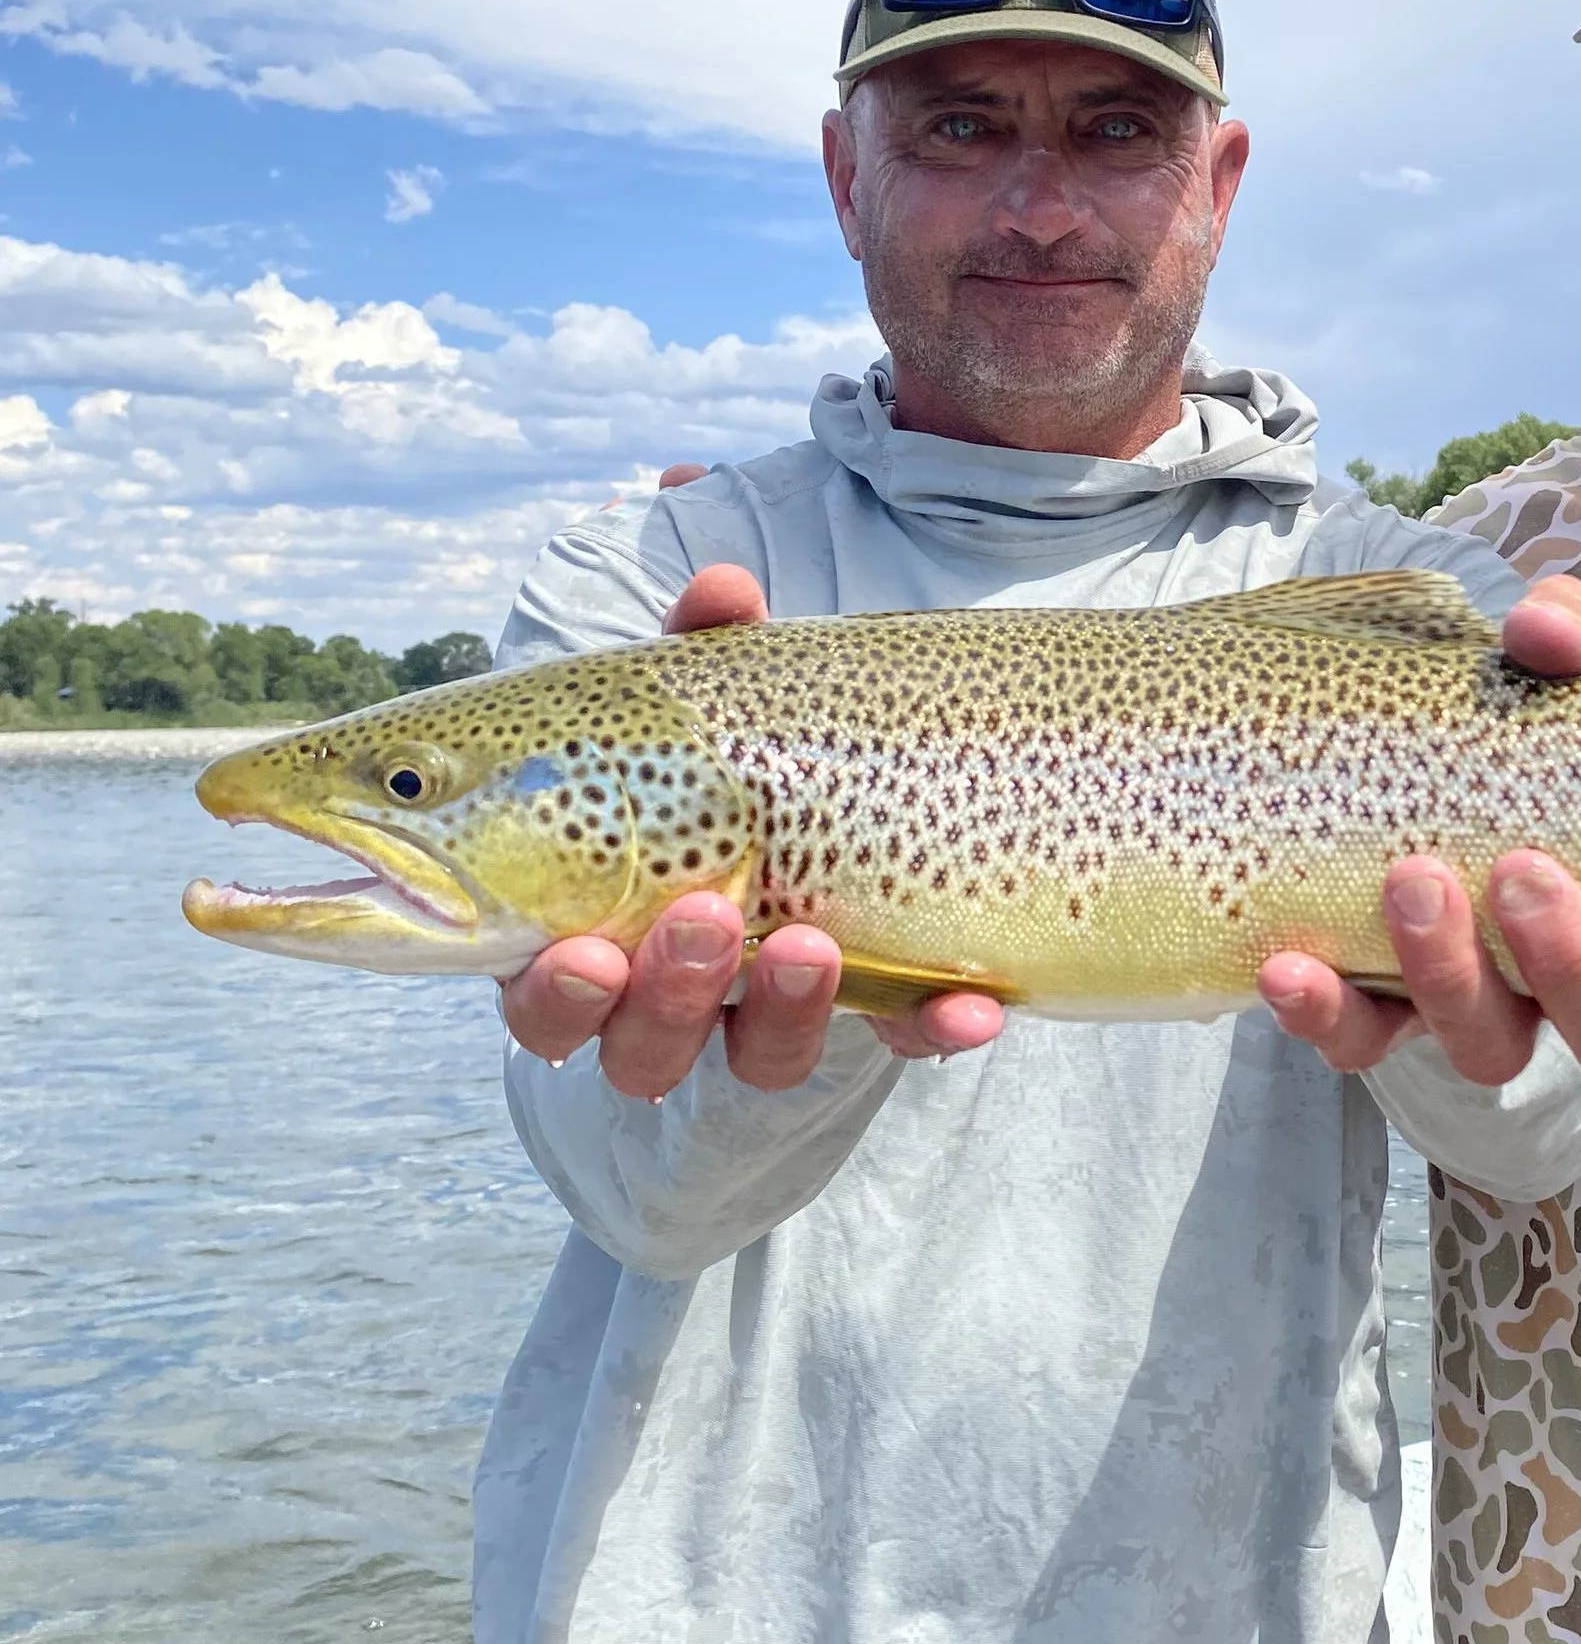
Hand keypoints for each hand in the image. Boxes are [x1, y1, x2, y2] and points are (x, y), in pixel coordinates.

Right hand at [499, 560, 1004, 1094]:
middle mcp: (671, 996)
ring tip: (812, 942)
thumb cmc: (728, 756)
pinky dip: (930, 1026)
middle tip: (707, 916)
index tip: (585, 954)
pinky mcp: (875, 1015)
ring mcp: (772, 1014)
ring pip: (761, 1056)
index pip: (546, 993)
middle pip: (643, 1041)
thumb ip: (708, 653)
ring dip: (783, 1009)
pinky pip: (900, 1038)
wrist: (853, 791)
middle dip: (671, 992)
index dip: (557, 992)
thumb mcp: (712, 704)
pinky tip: (972, 1006)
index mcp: (592, 931)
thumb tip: (721, 587)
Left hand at [1258, 572, 1580, 1086]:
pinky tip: (1288, 967)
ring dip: (1450, 978)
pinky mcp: (1392, 1018)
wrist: (1422, 753)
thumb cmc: (1540, 728)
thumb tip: (1544, 627)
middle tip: (1520, 870)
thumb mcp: (1565, 678)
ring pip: (1490, 1051)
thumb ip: (1572, 640)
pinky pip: (1365, 1044)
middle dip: (1566, 967)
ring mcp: (1492, 1014)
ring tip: (1412, 878)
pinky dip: (1328, 1017)